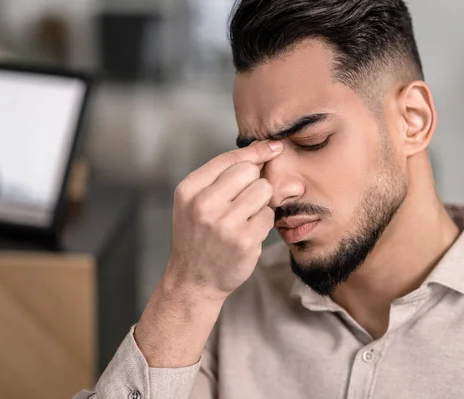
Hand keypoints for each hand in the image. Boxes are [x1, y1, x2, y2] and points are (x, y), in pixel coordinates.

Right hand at [163, 140, 283, 298]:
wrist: (193, 279)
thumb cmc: (198, 235)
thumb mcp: (194, 201)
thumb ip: (220, 176)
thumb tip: (261, 149)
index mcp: (189, 189)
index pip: (230, 159)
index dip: (256, 151)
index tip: (274, 147)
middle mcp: (204, 204)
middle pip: (250, 171)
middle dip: (254, 181)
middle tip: (244, 200)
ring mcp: (225, 223)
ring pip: (263, 190)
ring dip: (260, 202)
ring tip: (244, 216)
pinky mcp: (244, 240)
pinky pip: (268, 215)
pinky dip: (262, 223)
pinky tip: (247, 233)